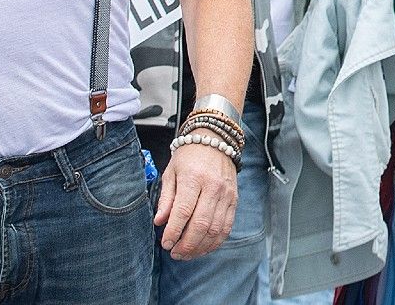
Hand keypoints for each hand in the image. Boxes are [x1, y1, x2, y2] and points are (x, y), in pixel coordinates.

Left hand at [154, 142, 237, 259]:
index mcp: (193, 177)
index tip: (165, 244)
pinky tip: (203, 247)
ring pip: (215, 229)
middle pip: (200, 224)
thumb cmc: (189, 157)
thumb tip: (160, 222)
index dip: (173, 232)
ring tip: (187, 254)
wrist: (215, 140)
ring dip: (200, 247)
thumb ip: (166, 198)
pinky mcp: (234, 200)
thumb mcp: (171, 172)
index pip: (183, 212)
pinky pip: (227, 227)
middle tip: (175, 253)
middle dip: (186, 244)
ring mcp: (226, 194)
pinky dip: (215, 242)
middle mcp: (212, 186)